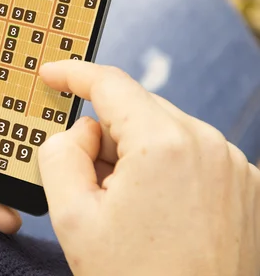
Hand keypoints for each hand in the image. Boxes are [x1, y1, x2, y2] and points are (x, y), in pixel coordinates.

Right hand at [37, 61, 259, 275]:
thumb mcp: (73, 217)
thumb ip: (61, 154)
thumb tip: (82, 131)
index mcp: (164, 144)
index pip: (110, 83)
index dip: (73, 74)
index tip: (51, 74)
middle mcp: (208, 144)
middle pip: (137, 111)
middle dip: (104, 134)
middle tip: (87, 182)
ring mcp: (233, 165)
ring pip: (163, 132)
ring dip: (134, 155)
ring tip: (125, 209)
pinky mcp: (245, 185)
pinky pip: (191, 155)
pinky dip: (164, 169)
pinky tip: (155, 213)